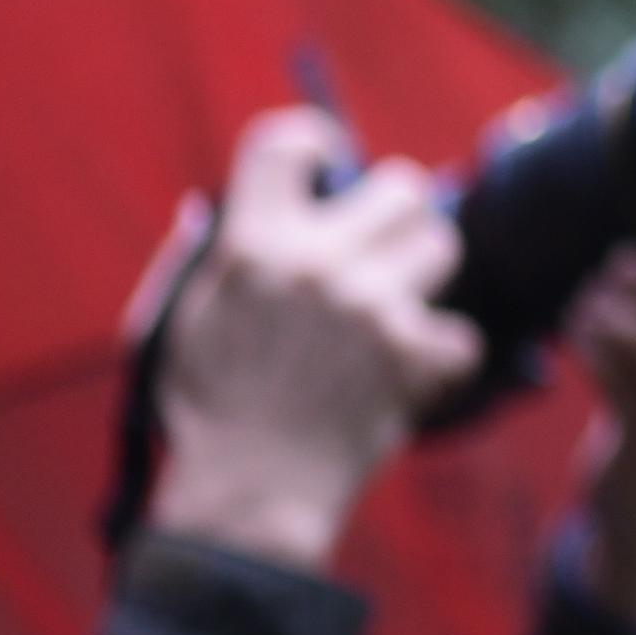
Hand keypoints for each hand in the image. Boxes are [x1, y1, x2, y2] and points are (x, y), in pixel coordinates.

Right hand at [144, 111, 481, 571]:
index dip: (315, 140)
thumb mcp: (176, 322)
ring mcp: (371, 308)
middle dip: (396, 213)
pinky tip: (404, 376)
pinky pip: (459, 334)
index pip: (287, 140)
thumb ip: (203, 258)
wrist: (247, 494)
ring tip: (390, 310)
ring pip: (443, 243)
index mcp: (252, 245)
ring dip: (423, 275)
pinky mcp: (412, 357)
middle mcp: (317, 263)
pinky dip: (440, 358)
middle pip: (403, 186)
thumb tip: (216, 204)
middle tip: (378, 248)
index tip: (328, 161)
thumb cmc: (206, 410)